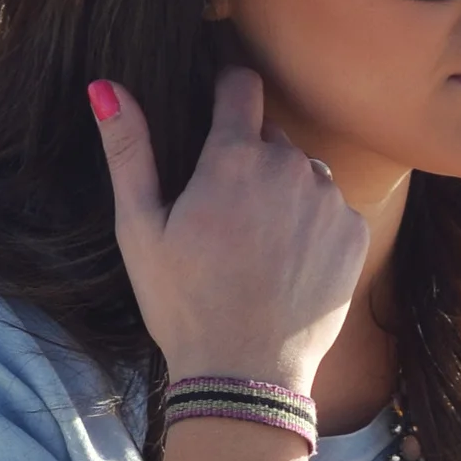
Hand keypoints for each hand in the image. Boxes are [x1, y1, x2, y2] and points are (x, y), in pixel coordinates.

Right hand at [90, 65, 367, 395]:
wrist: (245, 375)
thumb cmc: (184, 305)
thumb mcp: (140, 229)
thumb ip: (128, 151)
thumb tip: (106, 86)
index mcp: (235, 157)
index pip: (241, 86)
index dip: (226, 92)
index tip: (218, 110)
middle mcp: (291, 168)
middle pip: (272, 137)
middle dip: (250, 160)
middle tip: (225, 215)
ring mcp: (329, 201)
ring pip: (304, 173)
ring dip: (285, 193)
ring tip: (258, 245)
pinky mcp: (354, 234)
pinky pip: (333, 209)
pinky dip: (314, 227)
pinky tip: (288, 264)